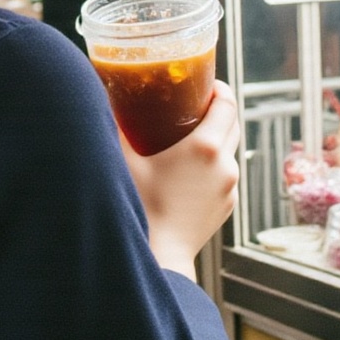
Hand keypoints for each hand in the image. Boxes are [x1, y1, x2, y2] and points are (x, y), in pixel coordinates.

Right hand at [121, 81, 239, 279]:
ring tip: (190, 139)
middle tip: (196, 105)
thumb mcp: (126, 162)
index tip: (207, 85)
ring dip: (216, 140)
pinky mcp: (228, 205)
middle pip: (233, 123)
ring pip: (230, 151)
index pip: (227, 104)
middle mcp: (225, 164)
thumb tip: (105, 101)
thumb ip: (117, 128)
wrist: (160, 255)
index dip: (219, 89)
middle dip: (219, 110)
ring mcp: (230, 187)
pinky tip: (191, 171)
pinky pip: (225, 175)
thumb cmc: (141, 208)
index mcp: (205, 147)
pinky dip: (214, 166)